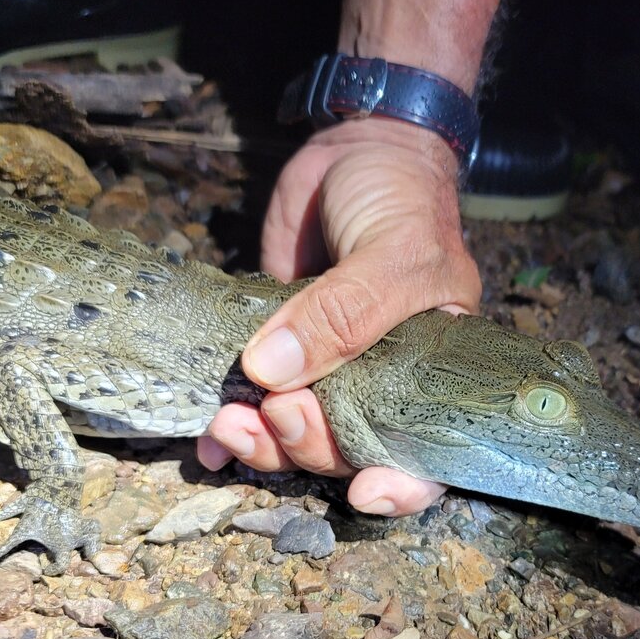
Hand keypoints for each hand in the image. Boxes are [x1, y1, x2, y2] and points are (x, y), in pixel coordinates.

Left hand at [198, 118, 481, 514]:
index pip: (427, 451)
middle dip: (307, 447)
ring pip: (296, 436)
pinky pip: (256, 401)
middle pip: (348, 449)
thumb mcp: (394, 252)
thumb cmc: (403, 197)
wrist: (356, 147)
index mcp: (434, 373)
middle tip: (275, 413)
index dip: (401, 485)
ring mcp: (328, 369)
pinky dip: (230, 429)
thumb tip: (271, 373)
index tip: (363, 492)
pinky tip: (205, 439)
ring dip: (261, 443)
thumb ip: (342, 313)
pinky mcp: (277, 350)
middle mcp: (383, 383)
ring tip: (228, 422)